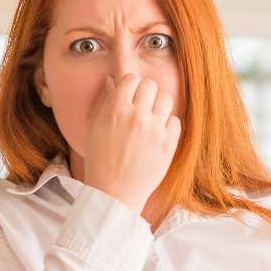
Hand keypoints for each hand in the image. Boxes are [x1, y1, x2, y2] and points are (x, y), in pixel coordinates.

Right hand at [82, 72, 180, 215]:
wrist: (115, 192)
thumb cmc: (101, 160)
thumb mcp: (95, 128)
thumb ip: (105, 101)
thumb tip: (112, 80)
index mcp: (116, 110)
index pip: (131, 79)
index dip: (131, 85)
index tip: (130, 95)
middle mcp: (137, 117)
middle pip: (151, 85)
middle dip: (146, 92)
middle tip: (142, 105)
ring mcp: (155, 130)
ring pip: (166, 99)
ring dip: (159, 105)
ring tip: (152, 117)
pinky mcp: (169, 144)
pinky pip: (175, 120)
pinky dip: (168, 124)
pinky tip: (159, 133)